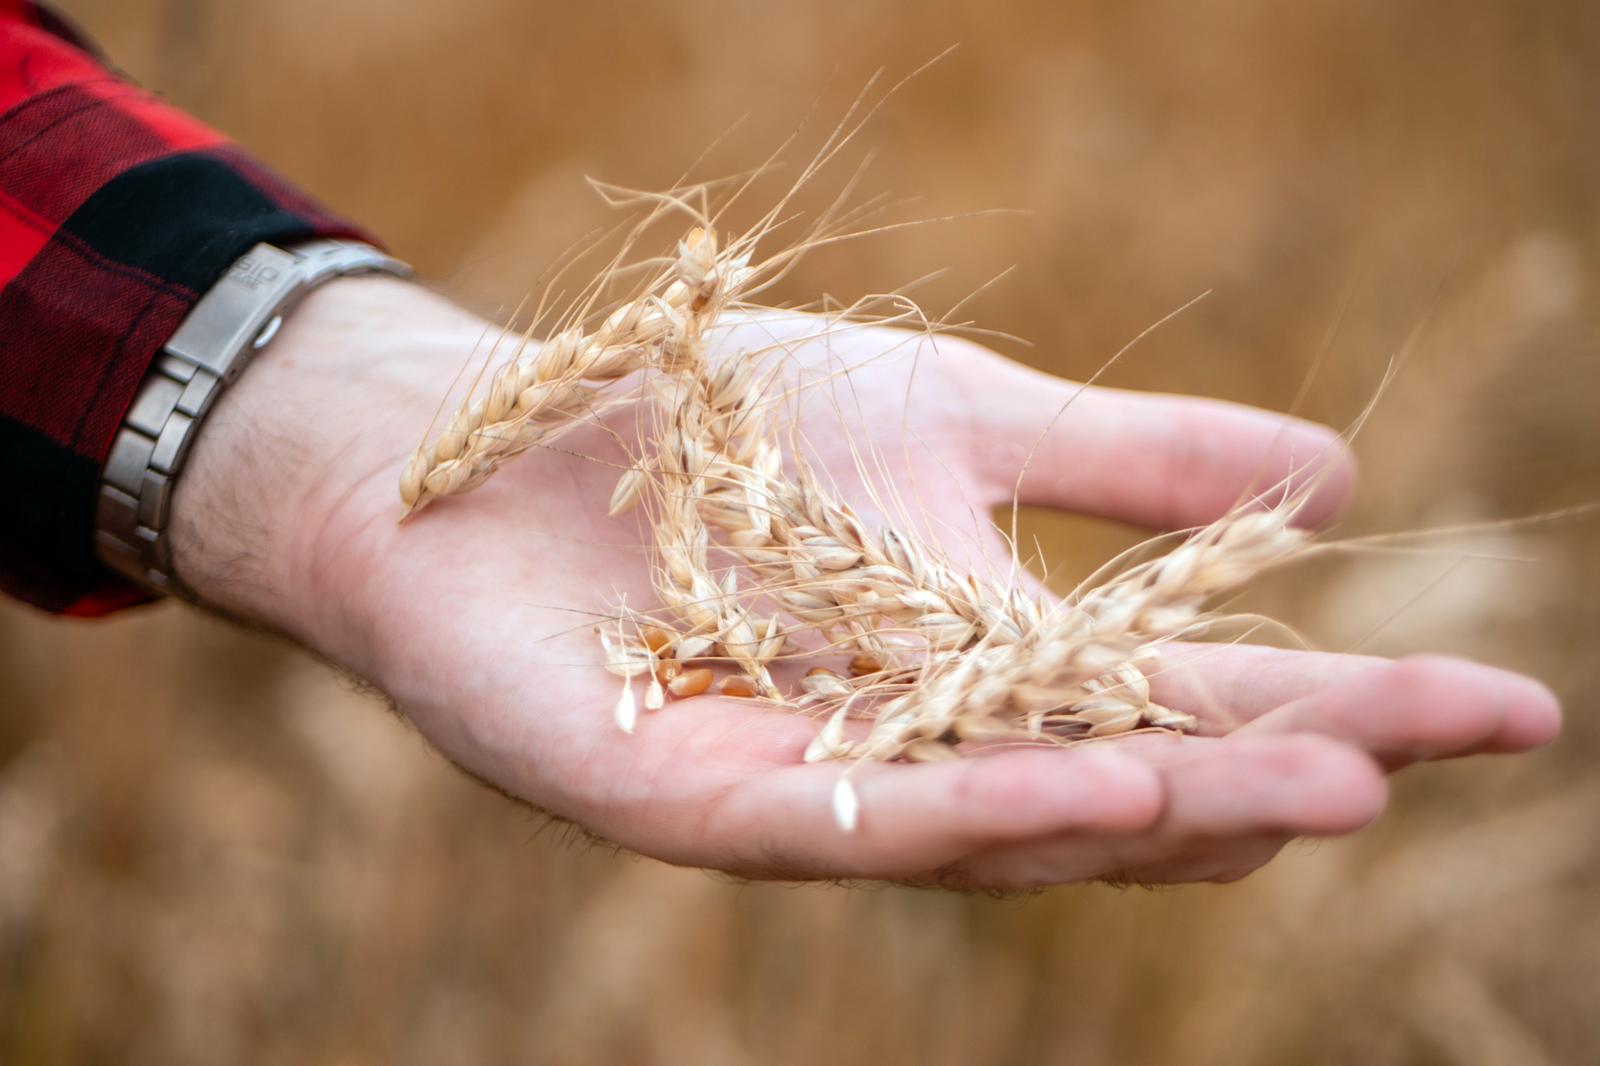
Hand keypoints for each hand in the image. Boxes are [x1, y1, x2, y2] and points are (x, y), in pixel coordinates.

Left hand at [169, 278, 1559, 888]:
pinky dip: (992, 805)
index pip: (1197, 690)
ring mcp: (821, 789)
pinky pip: (862, 824)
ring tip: (1315, 784)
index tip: (1504, 702)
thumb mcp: (948, 423)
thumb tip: (1330, 486)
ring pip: (1015, 823)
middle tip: (1429, 755)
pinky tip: (1109, 778)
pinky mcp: (705, 805)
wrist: (497, 443)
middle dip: (1283, 768)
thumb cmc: (716, 431)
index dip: (1346, 700)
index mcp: (995, 659)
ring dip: (1164, 803)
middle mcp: (927, 747)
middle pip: (1129, 773)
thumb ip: (1119, 465)